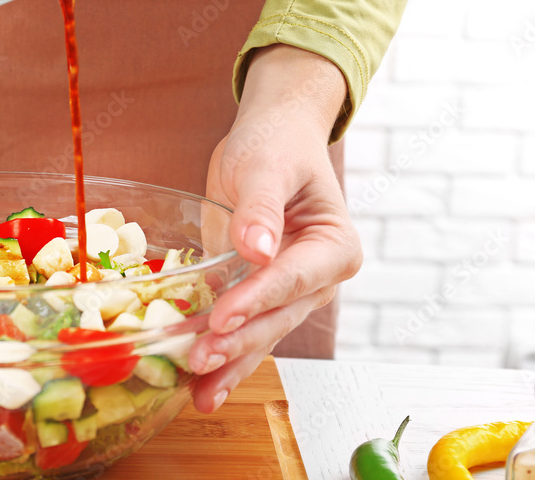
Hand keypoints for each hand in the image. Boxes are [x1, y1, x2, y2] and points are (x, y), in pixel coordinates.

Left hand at [190, 44, 362, 412]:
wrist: (271, 140)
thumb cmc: (275, 146)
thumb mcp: (265, 166)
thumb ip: (261, 207)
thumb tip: (258, 249)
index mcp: (335, 246)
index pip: (292, 278)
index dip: (256, 300)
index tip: (221, 318)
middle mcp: (319, 278)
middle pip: (278, 317)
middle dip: (240, 342)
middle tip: (200, 361)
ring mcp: (291, 294)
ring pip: (262, 335)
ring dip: (231, 364)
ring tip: (200, 394)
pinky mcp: (261, 297)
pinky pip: (244, 330)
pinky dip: (223, 355)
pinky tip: (199, 385)